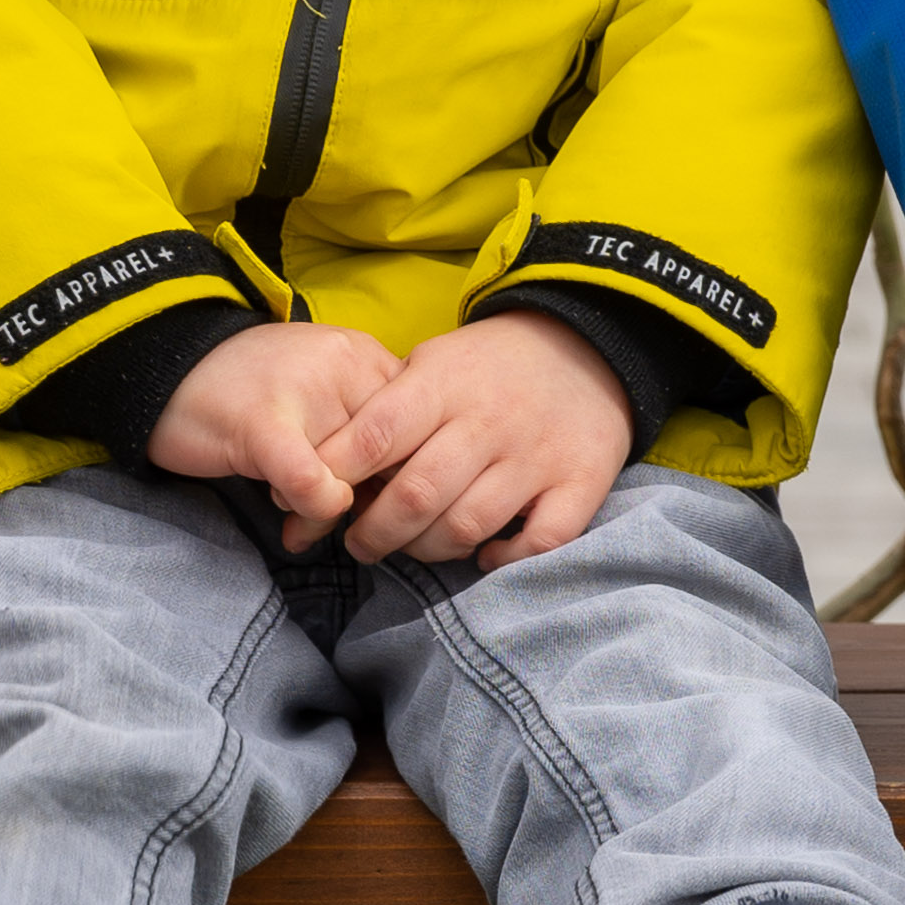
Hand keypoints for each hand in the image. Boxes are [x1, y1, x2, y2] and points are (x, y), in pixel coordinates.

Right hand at [148, 317, 397, 547]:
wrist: (167, 363)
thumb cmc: (249, 391)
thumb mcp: (323, 397)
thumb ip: (365, 434)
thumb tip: (399, 498)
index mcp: (366, 357)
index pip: (421, 429)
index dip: (405, 477)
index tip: (376, 502)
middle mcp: (346, 365)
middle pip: (393, 456)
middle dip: (369, 503)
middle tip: (332, 516)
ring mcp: (306, 391)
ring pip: (352, 476)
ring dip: (326, 510)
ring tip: (294, 507)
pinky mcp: (263, 422)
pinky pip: (309, 482)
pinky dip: (309, 509)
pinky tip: (291, 520)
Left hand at [328, 308, 636, 569]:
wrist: (588, 346)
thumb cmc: (488, 367)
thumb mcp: (433, 362)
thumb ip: (385, 410)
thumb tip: (322, 470)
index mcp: (443, 385)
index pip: (375, 436)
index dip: (335, 477)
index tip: (316, 501)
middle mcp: (489, 421)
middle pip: (415, 494)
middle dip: (373, 533)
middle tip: (359, 544)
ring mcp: (537, 454)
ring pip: (467, 526)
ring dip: (427, 551)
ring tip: (413, 548)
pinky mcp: (581, 481)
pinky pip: (540, 540)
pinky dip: (506, 559)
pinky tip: (485, 555)